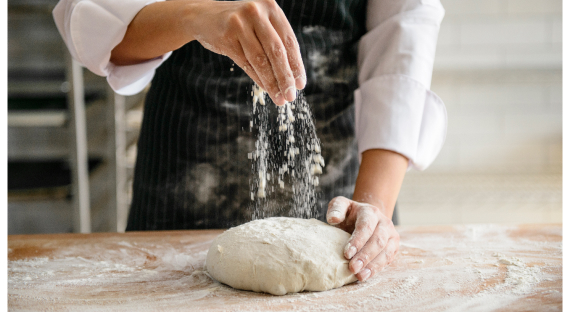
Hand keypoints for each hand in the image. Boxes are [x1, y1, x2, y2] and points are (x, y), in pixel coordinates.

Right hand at [187, 0, 305, 104]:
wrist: (203, 16)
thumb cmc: (239, 24)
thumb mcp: (259, 25)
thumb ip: (275, 43)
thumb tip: (293, 77)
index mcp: (270, 7)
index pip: (289, 41)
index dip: (297, 65)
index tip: (301, 84)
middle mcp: (256, 12)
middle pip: (276, 51)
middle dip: (286, 77)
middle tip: (291, 96)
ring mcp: (240, 24)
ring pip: (261, 60)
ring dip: (272, 83)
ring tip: (279, 98)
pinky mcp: (226, 37)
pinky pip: (246, 63)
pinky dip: (258, 78)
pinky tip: (266, 89)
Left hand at [326, 196, 399, 280]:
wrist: (365, 217)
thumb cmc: (349, 213)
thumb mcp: (341, 205)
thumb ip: (336, 209)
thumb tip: (333, 219)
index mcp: (370, 212)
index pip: (366, 226)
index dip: (357, 241)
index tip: (347, 254)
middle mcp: (384, 223)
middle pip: (377, 240)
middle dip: (365, 256)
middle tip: (352, 268)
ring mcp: (391, 235)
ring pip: (386, 252)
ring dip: (372, 265)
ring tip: (359, 275)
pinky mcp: (394, 247)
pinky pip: (387, 259)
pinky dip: (376, 269)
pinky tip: (365, 276)